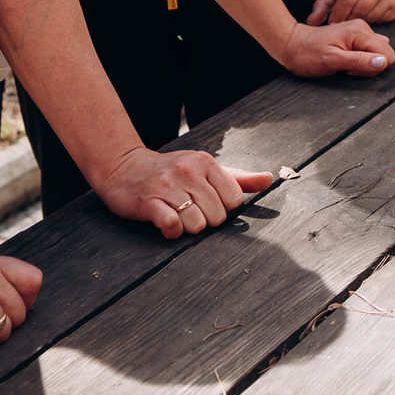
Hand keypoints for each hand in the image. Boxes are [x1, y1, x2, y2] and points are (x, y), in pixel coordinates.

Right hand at [95, 145, 272, 238]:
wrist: (124, 167)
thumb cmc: (172, 171)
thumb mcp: (205, 168)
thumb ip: (238, 178)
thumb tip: (269, 179)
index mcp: (205, 162)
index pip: (233, 199)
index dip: (223, 208)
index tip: (209, 203)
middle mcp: (188, 171)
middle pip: (217, 215)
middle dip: (206, 220)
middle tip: (190, 210)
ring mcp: (167, 185)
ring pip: (196, 223)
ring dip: (189, 227)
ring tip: (179, 216)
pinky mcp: (148, 201)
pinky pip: (171, 226)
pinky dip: (171, 231)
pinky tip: (166, 224)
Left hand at [275, 16, 394, 78]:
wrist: (292, 45)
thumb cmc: (308, 54)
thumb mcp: (332, 61)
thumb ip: (359, 61)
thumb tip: (383, 62)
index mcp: (360, 32)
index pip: (387, 54)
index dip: (373, 67)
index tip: (352, 68)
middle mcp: (363, 28)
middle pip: (385, 53)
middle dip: (370, 66)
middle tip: (347, 67)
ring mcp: (360, 31)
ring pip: (379, 52)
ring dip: (366, 63)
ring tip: (346, 64)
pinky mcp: (356, 36)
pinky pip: (370, 50)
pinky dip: (362, 59)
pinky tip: (347, 60)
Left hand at [309, 0, 394, 24]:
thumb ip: (322, 4)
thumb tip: (311, 22)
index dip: (338, 13)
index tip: (332, 22)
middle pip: (361, 9)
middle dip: (349, 18)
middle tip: (343, 23)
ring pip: (373, 16)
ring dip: (362, 21)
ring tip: (356, 18)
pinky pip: (385, 19)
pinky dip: (375, 20)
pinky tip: (369, 14)